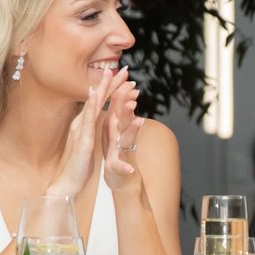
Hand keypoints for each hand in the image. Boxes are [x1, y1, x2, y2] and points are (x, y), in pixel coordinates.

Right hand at [46, 69, 130, 197]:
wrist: (66, 182)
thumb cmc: (77, 163)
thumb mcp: (86, 141)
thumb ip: (88, 127)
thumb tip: (92, 116)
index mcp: (85, 123)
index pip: (100, 101)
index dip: (111, 87)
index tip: (123, 73)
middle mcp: (81, 123)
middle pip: (97, 98)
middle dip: (110, 81)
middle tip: (123, 67)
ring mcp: (81, 130)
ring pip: (92, 105)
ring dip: (102, 89)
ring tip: (110, 73)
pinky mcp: (82, 141)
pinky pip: (87, 122)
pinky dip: (90, 107)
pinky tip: (94, 96)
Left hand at [103, 76, 143, 190]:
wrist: (122, 180)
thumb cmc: (118, 155)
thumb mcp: (114, 131)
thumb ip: (116, 114)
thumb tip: (119, 95)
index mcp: (116, 128)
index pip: (118, 106)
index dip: (120, 91)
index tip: (124, 74)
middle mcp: (122, 138)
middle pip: (125, 118)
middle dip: (129, 104)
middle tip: (134, 89)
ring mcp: (122, 153)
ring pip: (128, 140)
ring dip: (134, 131)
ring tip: (139, 121)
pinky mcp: (119, 169)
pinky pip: (122, 168)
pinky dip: (125, 168)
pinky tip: (129, 169)